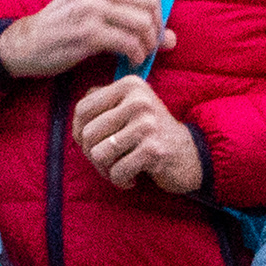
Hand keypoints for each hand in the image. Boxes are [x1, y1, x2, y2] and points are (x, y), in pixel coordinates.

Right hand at [0, 0, 169, 80]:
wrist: (28, 42)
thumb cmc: (65, 26)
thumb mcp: (97, 11)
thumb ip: (133, 17)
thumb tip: (173, 38)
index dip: (158, 8)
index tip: (151, 27)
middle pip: (150, 2)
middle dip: (156, 27)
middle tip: (148, 45)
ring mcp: (92, 7)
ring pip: (143, 22)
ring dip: (148, 44)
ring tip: (139, 54)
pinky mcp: (88, 32)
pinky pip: (129, 42)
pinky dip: (136, 55)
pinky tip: (131, 61)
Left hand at [71, 76, 206, 194]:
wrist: (190, 154)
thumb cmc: (151, 133)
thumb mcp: (130, 107)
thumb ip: (103, 102)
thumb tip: (76, 117)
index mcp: (130, 85)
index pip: (83, 109)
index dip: (78, 131)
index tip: (91, 143)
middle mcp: (139, 100)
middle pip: (88, 134)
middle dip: (92, 155)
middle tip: (109, 161)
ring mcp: (147, 124)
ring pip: (98, 154)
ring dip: (105, 169)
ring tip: (120, 168)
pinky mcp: (153, 150)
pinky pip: (116, 172)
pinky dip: (121, 180)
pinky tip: (133, 177)